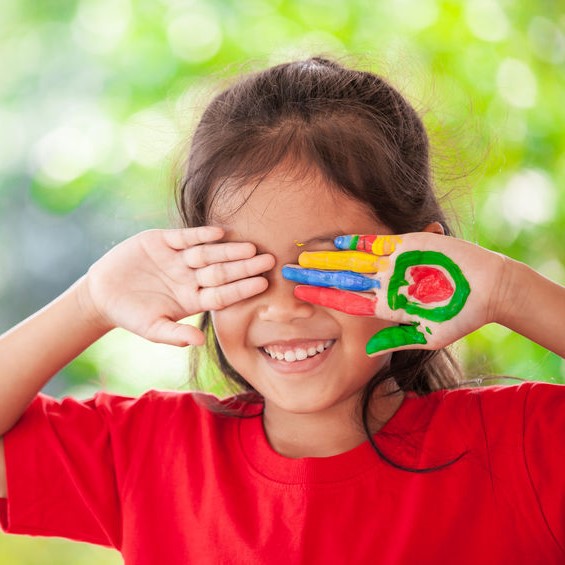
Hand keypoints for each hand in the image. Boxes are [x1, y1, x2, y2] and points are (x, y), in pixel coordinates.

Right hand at [78, 226, 274, 345]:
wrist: (103, 294)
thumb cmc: (131, 315)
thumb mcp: (152, 328)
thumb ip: (175, 335)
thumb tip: (199, 342)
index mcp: (193, 299)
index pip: (223, 293)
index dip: (242, 288)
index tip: (262, 284)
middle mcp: (190, 278)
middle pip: (222, 271)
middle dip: (244, 266)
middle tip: (268, 260)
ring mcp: (178, 259)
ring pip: (208, 253)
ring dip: (228, 250)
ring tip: (249, 247)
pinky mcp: (162, 242)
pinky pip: (185, 237)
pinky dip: (200, 234)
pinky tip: (219, 232)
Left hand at [282, 233, 504, 355]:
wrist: (490, 288)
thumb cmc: (461, 316)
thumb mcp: (427, 334)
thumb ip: (396, 338)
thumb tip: (367, 350)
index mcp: (385, 305)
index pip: (344, 301)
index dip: (320, 297)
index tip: (296, 295)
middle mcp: (383, 283)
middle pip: (341, 279)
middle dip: (314, 275)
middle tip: (286, 271)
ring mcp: (393, 264)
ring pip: (352, 260)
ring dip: (327, 258)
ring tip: (302, 256)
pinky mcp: (406, 245)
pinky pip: (375, 244)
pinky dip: (355, 243)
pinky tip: (333, 242)